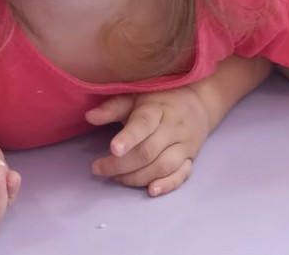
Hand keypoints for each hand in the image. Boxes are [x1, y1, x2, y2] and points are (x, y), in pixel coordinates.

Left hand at [85, 88, 213, 196]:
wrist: (199, 103)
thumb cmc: (160, 100)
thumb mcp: (136, 97)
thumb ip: (113, 107)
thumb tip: (89, 117)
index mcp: (158, 109)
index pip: (144, 123)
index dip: (129, 137)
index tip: (112, 148)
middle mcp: (174, 128)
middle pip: (148, 152)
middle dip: (121, 165)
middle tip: (99, 168)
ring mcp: (185, 145)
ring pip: (163, 167)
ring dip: (137, 177)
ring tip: (117, 178)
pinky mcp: (191, 159)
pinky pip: (182, 175)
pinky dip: (167, 185)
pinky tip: (151, 191)